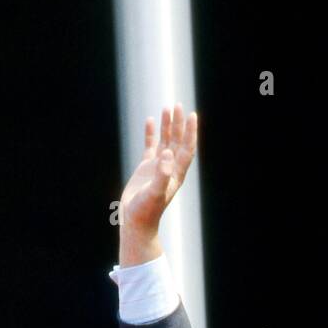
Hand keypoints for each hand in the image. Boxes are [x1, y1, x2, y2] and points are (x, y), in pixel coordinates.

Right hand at [119, 104, 197, 262]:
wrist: (136, 222)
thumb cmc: (146, 211)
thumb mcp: (155, 192)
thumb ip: (162, 173)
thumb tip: (168, 153)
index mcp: (176, 173)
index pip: (187, 148)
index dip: (191, 132)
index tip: (192, 115)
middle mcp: (170, 168)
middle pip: (178, 141)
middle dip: (179, 124)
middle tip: (178, 105)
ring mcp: (158, 167)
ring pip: (165, 141)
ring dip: (167, 126)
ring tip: (167, 108)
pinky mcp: (146, 168)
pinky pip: (150, 146)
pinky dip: (151, 134)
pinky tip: (150, 120)